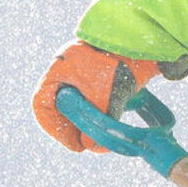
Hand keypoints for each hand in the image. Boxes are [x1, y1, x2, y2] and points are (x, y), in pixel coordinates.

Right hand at [32, 40, 185, 151]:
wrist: (145, 40)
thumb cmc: (121, 61)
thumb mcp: (106, 98)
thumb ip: (96, 123)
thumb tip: (90, 146)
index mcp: (59, 70)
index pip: (42, 105)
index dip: (54, 128)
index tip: (73, 144)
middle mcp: (66, 69)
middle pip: (58, 106)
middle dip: (71, 128)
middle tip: (86, 144)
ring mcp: (81, 70)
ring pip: (75, 103)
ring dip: (84, 120)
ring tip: (98, 136)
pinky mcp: (97, 72)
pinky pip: (89, 97)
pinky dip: (95, 111)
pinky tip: (106, 121)